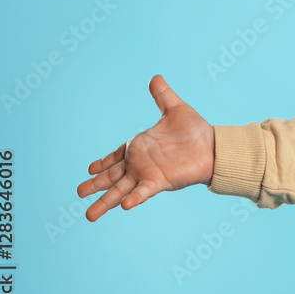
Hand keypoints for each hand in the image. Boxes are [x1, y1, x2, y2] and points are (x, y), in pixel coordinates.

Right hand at [79, 74, 214, 221]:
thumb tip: (155, 77)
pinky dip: (134, 198)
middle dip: (95, 185)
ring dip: (105, 202)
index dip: (103, 163)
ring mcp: (148, 173)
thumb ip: (162, 95)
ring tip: (89, 216)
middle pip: (111, 177)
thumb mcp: (175, 109)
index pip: (115, 157)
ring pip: (120, 190)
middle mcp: (140, 163)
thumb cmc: (196, 131)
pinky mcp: (161, 181)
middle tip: (78, 192)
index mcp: (140, 147)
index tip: (89, 169)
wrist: (216, 146)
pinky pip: (144, 191)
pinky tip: (124, 205)